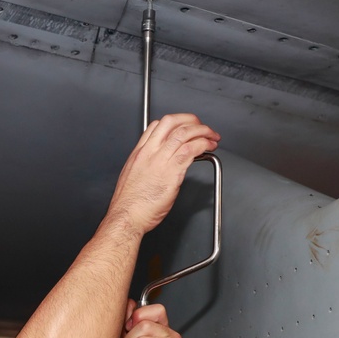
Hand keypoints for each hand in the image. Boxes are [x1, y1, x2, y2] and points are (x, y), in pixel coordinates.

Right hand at [108, 114, 219, 235]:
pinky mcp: (172, 172)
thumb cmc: (129, 205)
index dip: (175, 122)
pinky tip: (209, 147)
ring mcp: (160, 160)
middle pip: (172, 122)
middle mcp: (149, 152)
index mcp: (139, 153)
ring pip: (184, 133)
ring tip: (212, 136)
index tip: (184, 128)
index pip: (156, 126)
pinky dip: (204, 144)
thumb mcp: (133, 178)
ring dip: (203, 131)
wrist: (126, 217)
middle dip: (191, 120)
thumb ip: (146, 169)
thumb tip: (159, 169)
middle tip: (201, 127)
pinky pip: (191, 150)